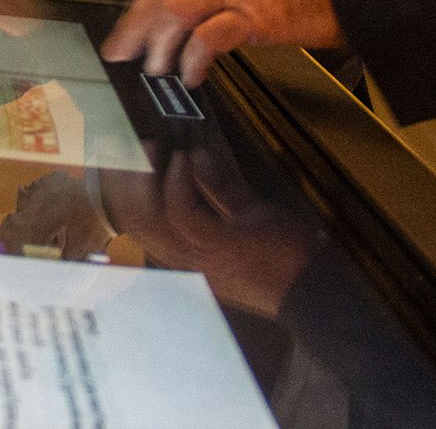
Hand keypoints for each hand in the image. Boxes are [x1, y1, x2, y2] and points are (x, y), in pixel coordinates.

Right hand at [100, 143, 307, 314]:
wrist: (315, 289)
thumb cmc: (284, 255)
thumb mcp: (247, 215)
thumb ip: (221, 188)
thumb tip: (197, 153)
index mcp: (189, 257)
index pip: (139, 226)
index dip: (123, 191)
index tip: (120, 157)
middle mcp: (187, 262)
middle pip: (139, 223)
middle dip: (128, 181)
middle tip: (133, 145)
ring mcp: (202, 258)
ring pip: (155, 220)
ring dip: (150, 179)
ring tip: (155, 148)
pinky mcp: (222, 248)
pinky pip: (187, 215)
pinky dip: (181, 184)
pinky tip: (186, 159)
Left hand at [101, 0, 342, 86]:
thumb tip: (208, 8)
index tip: (131, 22)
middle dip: (135, 23)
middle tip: (121, 51)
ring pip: (176, 8)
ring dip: (158, 42)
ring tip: (155, 67)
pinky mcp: (257, 14)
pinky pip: (209, 36)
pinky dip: (193, 57)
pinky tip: (193, 74)